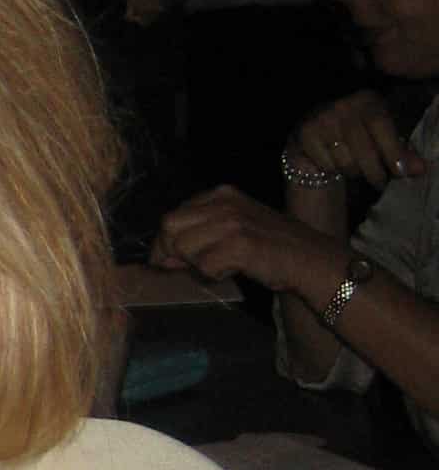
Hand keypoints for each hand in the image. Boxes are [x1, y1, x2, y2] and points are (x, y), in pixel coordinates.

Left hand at [149, 184, 339, 298]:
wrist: (310, 258)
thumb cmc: (269, 247)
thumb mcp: (232, 227)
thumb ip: (198, 233)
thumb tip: (160, 256)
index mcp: (220, 194)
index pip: (172, 216)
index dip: (166, 242)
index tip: (172, 259)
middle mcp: (224, 202)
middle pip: (170, 228)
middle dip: (171, 252)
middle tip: (189, 268)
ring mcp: (232, 222)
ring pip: (184, 248)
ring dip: (197, 265)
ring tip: (224, 265)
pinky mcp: (240, 244)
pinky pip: (205, 266)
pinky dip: (215, 275)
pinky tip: (235, 270)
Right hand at [287, 89, 423, 192]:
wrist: (316, 131)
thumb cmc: (358, 135)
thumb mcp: (382, 138)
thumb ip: (400, 153)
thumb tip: (420, 169)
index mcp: (368, 100)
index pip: (381, 125)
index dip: (393, 151)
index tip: (401, 173)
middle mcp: (343, 105)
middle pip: (363, 148)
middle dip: (374, 172)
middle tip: (380, 183)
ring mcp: (322, 118)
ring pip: (345, 160)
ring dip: (353, 171)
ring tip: (354, 168)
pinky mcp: (305, 133)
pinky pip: (326, 164)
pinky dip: (332, 169)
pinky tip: (333, 162)